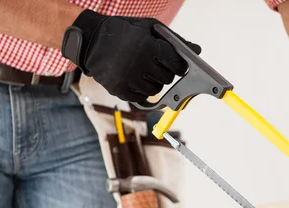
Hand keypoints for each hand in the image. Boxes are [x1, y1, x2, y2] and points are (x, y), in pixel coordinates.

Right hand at [61, 10, 200, 101]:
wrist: (91, 41)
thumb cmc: (124, 32)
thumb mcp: (149, 29)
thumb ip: (174, 41)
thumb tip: (197, 51)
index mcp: (147, 46)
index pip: (176, 64)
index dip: (179, 65)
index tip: (177, 65)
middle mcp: (137, 64)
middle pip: (167, 79)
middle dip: (166, 73)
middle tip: (156, 65)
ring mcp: (127, 79)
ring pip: (155, 90)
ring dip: (154, 83)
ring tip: (144, 71)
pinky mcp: (119, 90)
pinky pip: (141, 98)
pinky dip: (141, 91)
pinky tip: (135, 78)